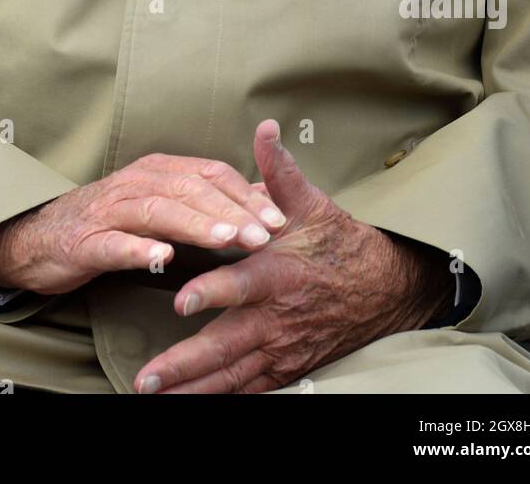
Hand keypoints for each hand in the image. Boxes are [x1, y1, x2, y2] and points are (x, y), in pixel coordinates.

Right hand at [0, 152, 287, 296]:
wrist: (43, 238)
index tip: (279, 220)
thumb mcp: (160, 204)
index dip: (246, 194)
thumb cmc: (112, 222)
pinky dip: (141, 249)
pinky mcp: (87, 241)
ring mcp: (110, 210)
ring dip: (197, 224)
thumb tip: (260, 200)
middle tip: (265, 234)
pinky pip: (116, 244)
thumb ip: (203, 202)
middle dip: (231, 211)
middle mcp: (137, 182)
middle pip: (191, 189)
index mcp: (159, 170)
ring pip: (159, 211)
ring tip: (228, 239)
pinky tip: (163, 258)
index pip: (211, 174)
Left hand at [133, 119, 454, 394]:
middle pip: (226, 345)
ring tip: (153, 396)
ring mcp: (280, 348)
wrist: (383, 290)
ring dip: (191, 388)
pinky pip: (247, 389)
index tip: (181, 300)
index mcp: (278, 273)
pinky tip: (188, 403)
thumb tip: (264, 128)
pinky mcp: (285, 368)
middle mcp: (276, 318)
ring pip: (231, 376)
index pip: (241, 285)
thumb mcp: (311, 204)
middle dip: (184, 363)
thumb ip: (278, 169)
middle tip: (147, 376)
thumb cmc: (339, 243)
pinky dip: (218, 398)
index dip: (212, 293)